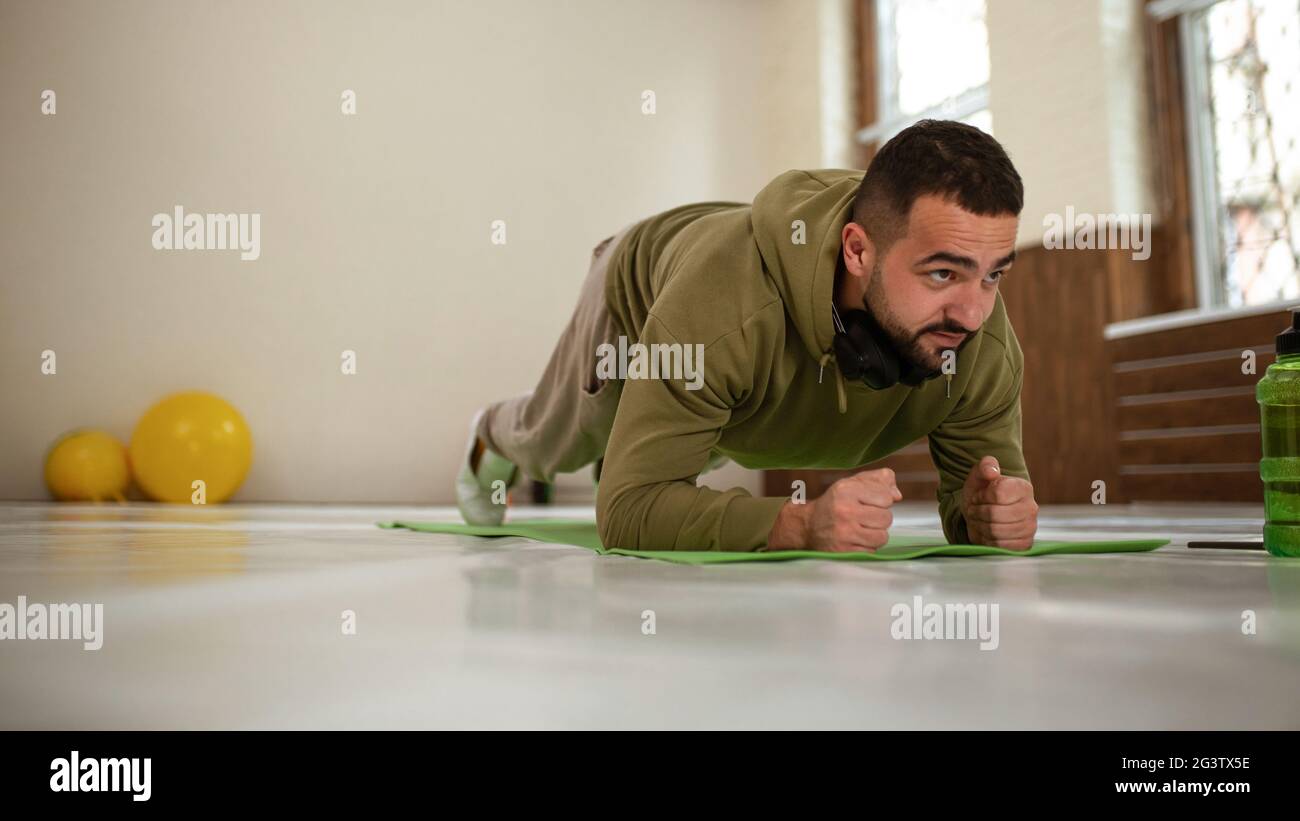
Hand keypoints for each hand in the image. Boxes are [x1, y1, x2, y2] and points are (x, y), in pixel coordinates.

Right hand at [768, 468, 901, 551]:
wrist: (808, 526)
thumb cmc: (836, 503)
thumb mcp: (853, 483)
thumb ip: (880, 480)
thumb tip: (897, 496)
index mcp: (846, 490)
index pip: (886, 497)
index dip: (882, 500)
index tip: (870, 502)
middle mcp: (844, 511)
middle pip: (886, 518)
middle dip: (880, 518)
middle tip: (866, 517)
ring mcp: (844, 533)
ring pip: (882, 537)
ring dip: (876, 534)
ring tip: (863, 529)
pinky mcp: (844, 551)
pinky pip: (872, 551)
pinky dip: (867, 547)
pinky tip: (856, 540)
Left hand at [960, 456, 1037, 548]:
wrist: (983, 514)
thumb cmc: (982, 493)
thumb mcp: (979, 475)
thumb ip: (985, 466)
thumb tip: (992, 471)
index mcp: (1023, 487)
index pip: (998, 493)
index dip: (981, 495)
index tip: (979, 496)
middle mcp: (1031, 507)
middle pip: (994, 514)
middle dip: (977, 512)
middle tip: (975, 510)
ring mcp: (1030, 528)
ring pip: (995, 530)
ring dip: (979, 525)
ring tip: (979, 520)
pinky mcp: (1024, 545)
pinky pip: (999, 546)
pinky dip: (986, 540)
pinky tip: (987, 532)